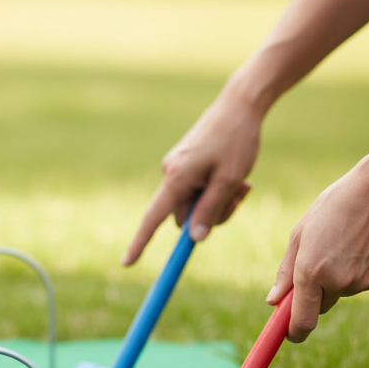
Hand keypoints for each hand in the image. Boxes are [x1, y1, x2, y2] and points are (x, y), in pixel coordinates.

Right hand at [121, 86, 257, 264]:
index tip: (126, 263)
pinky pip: (196, 189)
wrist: (240, 104)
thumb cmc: (237, 140)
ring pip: (193, 204)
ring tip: (242, 184)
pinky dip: (214, 189)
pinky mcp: (185, 164)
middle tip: (239, 198)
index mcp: (177, 178)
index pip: (152, 219)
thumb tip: (194, 238)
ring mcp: (176, 168)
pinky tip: (236, 176)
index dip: (139, 243)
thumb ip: (211, 209)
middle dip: (209, 215)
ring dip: (217, 202)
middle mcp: (170, 174)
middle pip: (183, 216)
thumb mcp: (230, 179)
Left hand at [267, 151, 368, 341]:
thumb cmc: (334, 207)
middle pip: (319, 305)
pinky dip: (357, 270)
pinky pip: (360, 283)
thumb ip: (285, 272)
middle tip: (317, 261)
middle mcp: (337, 282)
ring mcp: (362, 282)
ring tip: (341, 243)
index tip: (288, 334)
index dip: (293, 332)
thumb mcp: (300, 234)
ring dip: (337, 277)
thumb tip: (273, 301)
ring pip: (340, 292)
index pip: (301, 322)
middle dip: (314, 293)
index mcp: (310, 272)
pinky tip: (360, 245)